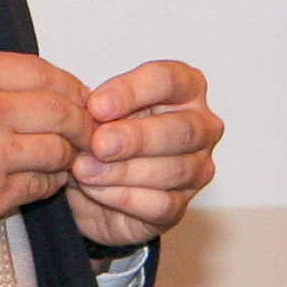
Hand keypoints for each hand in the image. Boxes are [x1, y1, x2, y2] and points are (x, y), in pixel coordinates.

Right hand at [0, 51, 88, 286]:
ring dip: (66, 161)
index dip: (74, 92)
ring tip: (56, 165)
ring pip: (60, 152)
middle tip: (84, 138)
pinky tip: (33, 185)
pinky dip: (45, 188)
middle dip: (82, 127)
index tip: (81, 104)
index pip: (50, 74)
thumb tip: (38, 91)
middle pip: (66, 111)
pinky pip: (41, 188)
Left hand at [65, 60, 221, 250]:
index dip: (131, 92)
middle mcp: (201, 126)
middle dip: (136, 137)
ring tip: (85, 170)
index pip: (168, 80)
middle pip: (180, 129)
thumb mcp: (97, 111)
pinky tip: (96, 189)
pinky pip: (161, 203)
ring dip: (123, 171)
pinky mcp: (182, 206)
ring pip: (173, 170)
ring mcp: (198, 168)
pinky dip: (123, 197)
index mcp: (185, 87)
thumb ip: (98, 109)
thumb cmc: (105, 133)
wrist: (92, 183)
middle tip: (99, 144)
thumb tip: (90, 115)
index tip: (96, 106)